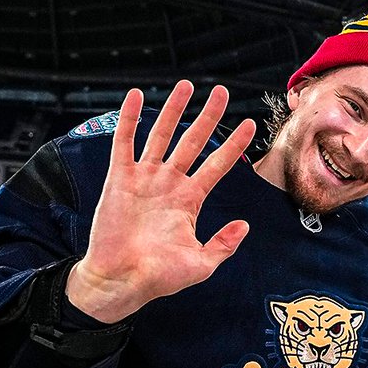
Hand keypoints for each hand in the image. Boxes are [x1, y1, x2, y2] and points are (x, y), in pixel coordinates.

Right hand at [66, 82, 255, 322]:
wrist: (122, 282)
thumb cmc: (159, 277)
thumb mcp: (201, 264)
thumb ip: (223, 244)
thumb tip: (245, 225)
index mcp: (190, 201)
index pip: (217, 165)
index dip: (232, 145)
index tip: (248, 124)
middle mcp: (169, 185)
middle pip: (192, 142)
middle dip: (208, 117)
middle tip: (222, 92)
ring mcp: (144, 180)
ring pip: (162, 135)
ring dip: (174, 110)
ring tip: (187, 85)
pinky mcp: (119, 179)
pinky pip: (125, 143)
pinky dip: (130, 118)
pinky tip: (136, 95)